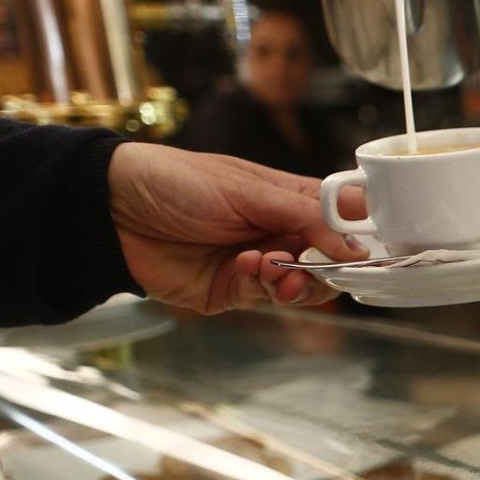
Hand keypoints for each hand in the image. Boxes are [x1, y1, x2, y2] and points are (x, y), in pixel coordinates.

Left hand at [108, 145, 365, 313]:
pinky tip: (246, 267)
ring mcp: (259, 263)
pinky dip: (264, 285)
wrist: (111, 211)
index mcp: (291, 197)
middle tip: (319, 264)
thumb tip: (357, 240)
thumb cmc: (177, 181)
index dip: (359, 233)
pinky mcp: (233, 290)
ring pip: (304, 285)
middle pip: (331, 258)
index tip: (369, 248)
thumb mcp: (248, 189)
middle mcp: (281, 231)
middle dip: (330, 265)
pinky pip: (268, 297)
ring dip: (299, 280)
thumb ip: (305, 215)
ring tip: (278, 269)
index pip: (343, 217)